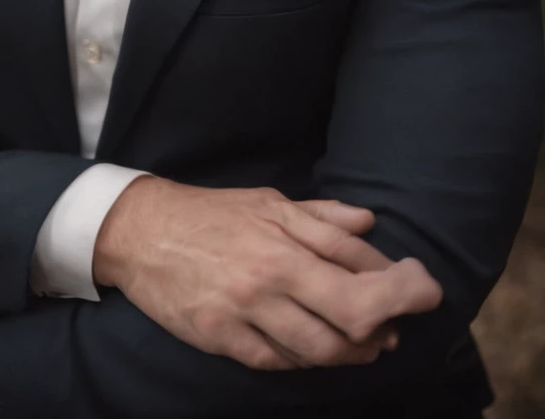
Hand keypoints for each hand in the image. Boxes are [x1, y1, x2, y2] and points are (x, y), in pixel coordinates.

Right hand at [93, 177, 442, 370]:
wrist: (141, 232)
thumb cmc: (211, 212)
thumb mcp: (268, 201)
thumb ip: (320, 218)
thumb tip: (369, 223)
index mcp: (282, 240)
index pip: (360, 270)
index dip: (403, 284)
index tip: (424, 285)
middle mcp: (268, 279)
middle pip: (352, 316)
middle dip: (390, 322)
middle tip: (402, 322)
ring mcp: (244, 314)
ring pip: (321, 350)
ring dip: (356, 350)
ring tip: (369, 341)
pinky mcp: (223, 341)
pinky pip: (280, 363)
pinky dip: (308, 359)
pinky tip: (319, 348)